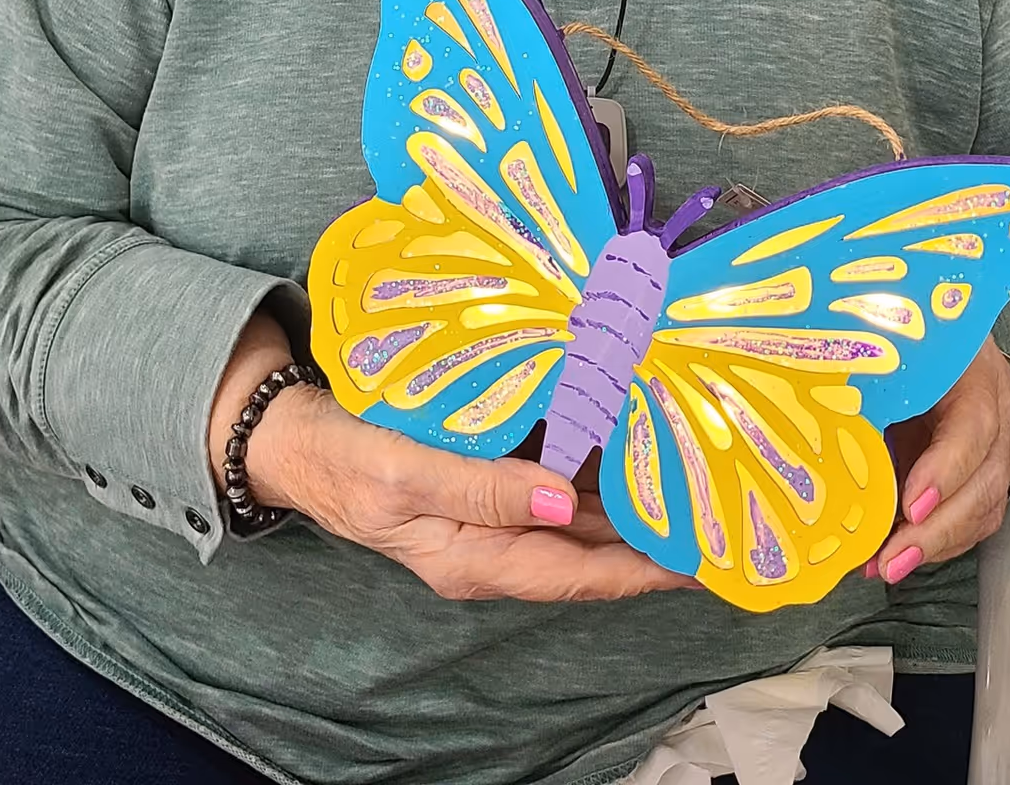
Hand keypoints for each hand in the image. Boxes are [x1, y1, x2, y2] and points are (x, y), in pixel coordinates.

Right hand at [207, 318, 687, 601]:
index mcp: (474, 558)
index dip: (642, 569)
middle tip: (717, 509)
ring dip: (628, 498)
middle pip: (588, 550)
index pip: (577, 573)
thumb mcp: (402, 476)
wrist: (292, 437)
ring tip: (691, 474)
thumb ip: (481, 490)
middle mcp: (493, 543)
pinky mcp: (484, 478)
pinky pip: (553, 481)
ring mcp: (489, 513)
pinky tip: (629, 435)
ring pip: (576, 515)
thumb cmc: (341, 458)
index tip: (700, 560)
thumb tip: (563, 504)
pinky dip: (593, 464)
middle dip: (651, 536)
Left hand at [867, 336, 1009, 585]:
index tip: (909, 506)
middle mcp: (997, 406)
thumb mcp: (883, 346)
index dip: (945, 470)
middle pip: (985, 480)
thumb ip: (865, 387)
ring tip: (884, 566)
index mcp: (975, 367)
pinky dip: (934, 541)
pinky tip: (893, 554)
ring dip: (935, 545)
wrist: (924, 317)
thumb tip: (817, 433)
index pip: (974, 424)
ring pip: (983, 507)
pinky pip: (970, 515)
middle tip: (891, 559)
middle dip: (937, 530)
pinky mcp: (981, 465)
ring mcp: (996, 439)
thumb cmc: (894, 323)